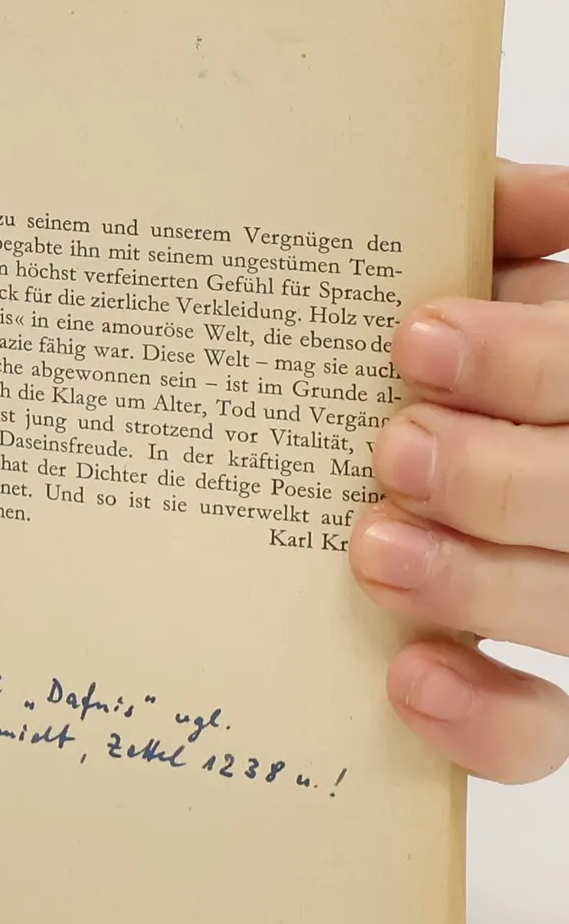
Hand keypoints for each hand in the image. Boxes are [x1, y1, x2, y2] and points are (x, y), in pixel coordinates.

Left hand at [350, 163, 568, 781]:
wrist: (432, 451)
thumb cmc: (475, 357)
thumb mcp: (507, 285)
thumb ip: (512, 230)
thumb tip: (505, 192)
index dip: (531, 363)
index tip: (415, 338)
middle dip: (503, 476)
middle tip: (393, 447)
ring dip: (481, 582)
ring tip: (375, 549)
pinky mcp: (549, 692)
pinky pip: (543, 730)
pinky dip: (485, 718)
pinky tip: (408, 678)